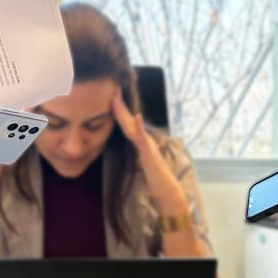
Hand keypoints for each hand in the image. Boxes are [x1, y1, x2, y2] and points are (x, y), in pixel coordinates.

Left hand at [111, 93, 186, 211]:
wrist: (165, 188)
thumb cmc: (155, 176)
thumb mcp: (142, 161)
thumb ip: (139, 152)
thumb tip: (134, 147)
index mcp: (140, 142)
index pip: (127, 124)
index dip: (119, 111)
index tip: (112, 98)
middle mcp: (143, 140)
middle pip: (128, 121)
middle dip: (120, 106)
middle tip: (113, 90)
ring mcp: (146, 146)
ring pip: (133, 126)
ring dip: (125, 111)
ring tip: (118, 98)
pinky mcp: (149, 153)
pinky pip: (142, 138)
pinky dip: (139, 127)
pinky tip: (136, 116)